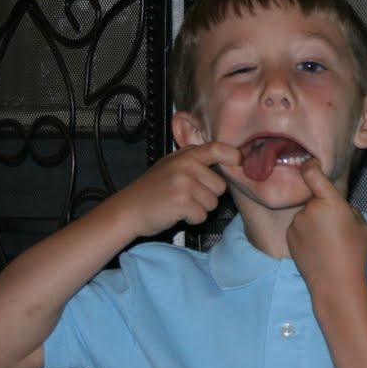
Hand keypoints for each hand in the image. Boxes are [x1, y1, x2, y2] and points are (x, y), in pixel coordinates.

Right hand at [110, 141, 235, 236]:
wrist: (128, 208)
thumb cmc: (153, 188)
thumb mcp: (171, 164)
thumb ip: (194, 159)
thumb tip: (226, 156)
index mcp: (185, 155)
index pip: (217, 149)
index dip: (232, 156)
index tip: (238, 162)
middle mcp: (186, 167)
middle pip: (220, 186)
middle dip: (208, 195)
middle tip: (187, 195)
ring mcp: (184, 184)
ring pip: (213, 202)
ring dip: (200, 208)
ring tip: (181, 203)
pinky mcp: (182, 203)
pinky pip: (202, 216)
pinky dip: (192, 219)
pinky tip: (177, 213)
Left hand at [286, 157, 366, 303]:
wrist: (336, 284)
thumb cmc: (354, 253)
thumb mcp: (362, 226)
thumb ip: (348, 209)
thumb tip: (339, 207)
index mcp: (329, 201)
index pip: (312, 173)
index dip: (311, 166)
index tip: (312, 165)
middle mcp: (308, 209)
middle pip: (314, 199)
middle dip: (322, 207)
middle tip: (336, 227)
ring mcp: (296, 224)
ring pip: (306, 215)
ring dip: (314, 222)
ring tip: (328, 242)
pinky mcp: (289, 238)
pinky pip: (299, 228)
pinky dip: (306, 234)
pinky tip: (318, 250)